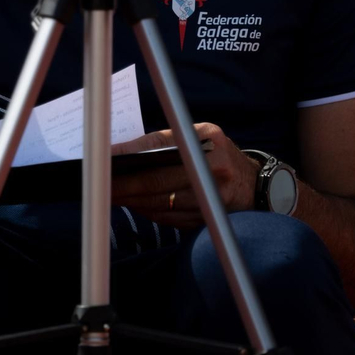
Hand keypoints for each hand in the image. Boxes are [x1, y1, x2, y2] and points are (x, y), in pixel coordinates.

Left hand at [111, 123, 259, 227]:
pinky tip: (133, 205)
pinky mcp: (207, 219)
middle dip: (124, 185)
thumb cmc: (218, 154)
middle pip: (157, 181)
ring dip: (132, 201)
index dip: (130, 154)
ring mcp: (212, 198)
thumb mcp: (201, 134)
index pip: (160, 146)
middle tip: (100, 185)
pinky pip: (168, 218)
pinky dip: (148, 212)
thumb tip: (125, 153)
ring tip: (110, 195)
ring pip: (160, 203)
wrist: (255, 185)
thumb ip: (168, 141)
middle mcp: (214, 168)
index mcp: (209, 139)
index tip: (106, 158)